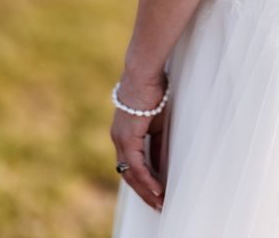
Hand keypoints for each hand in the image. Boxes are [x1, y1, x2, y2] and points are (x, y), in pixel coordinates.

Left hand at [110, 76, 168, 210]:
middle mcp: (118, 139)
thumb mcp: (156, 122)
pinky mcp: (127, 137)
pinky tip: (157, 189)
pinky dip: (147, 179)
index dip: (143, 181)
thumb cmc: (152, 90)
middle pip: (128, 174)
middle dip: (144, 192)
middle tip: (158, 205)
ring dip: (146, 190)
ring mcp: (120, 139)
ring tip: (160, 202)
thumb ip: (156, 143)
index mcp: (124, 134)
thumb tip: (160, 164)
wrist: (144, 72)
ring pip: (130, 174)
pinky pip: (136, 166)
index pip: (131, 165)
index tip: (156, 194)